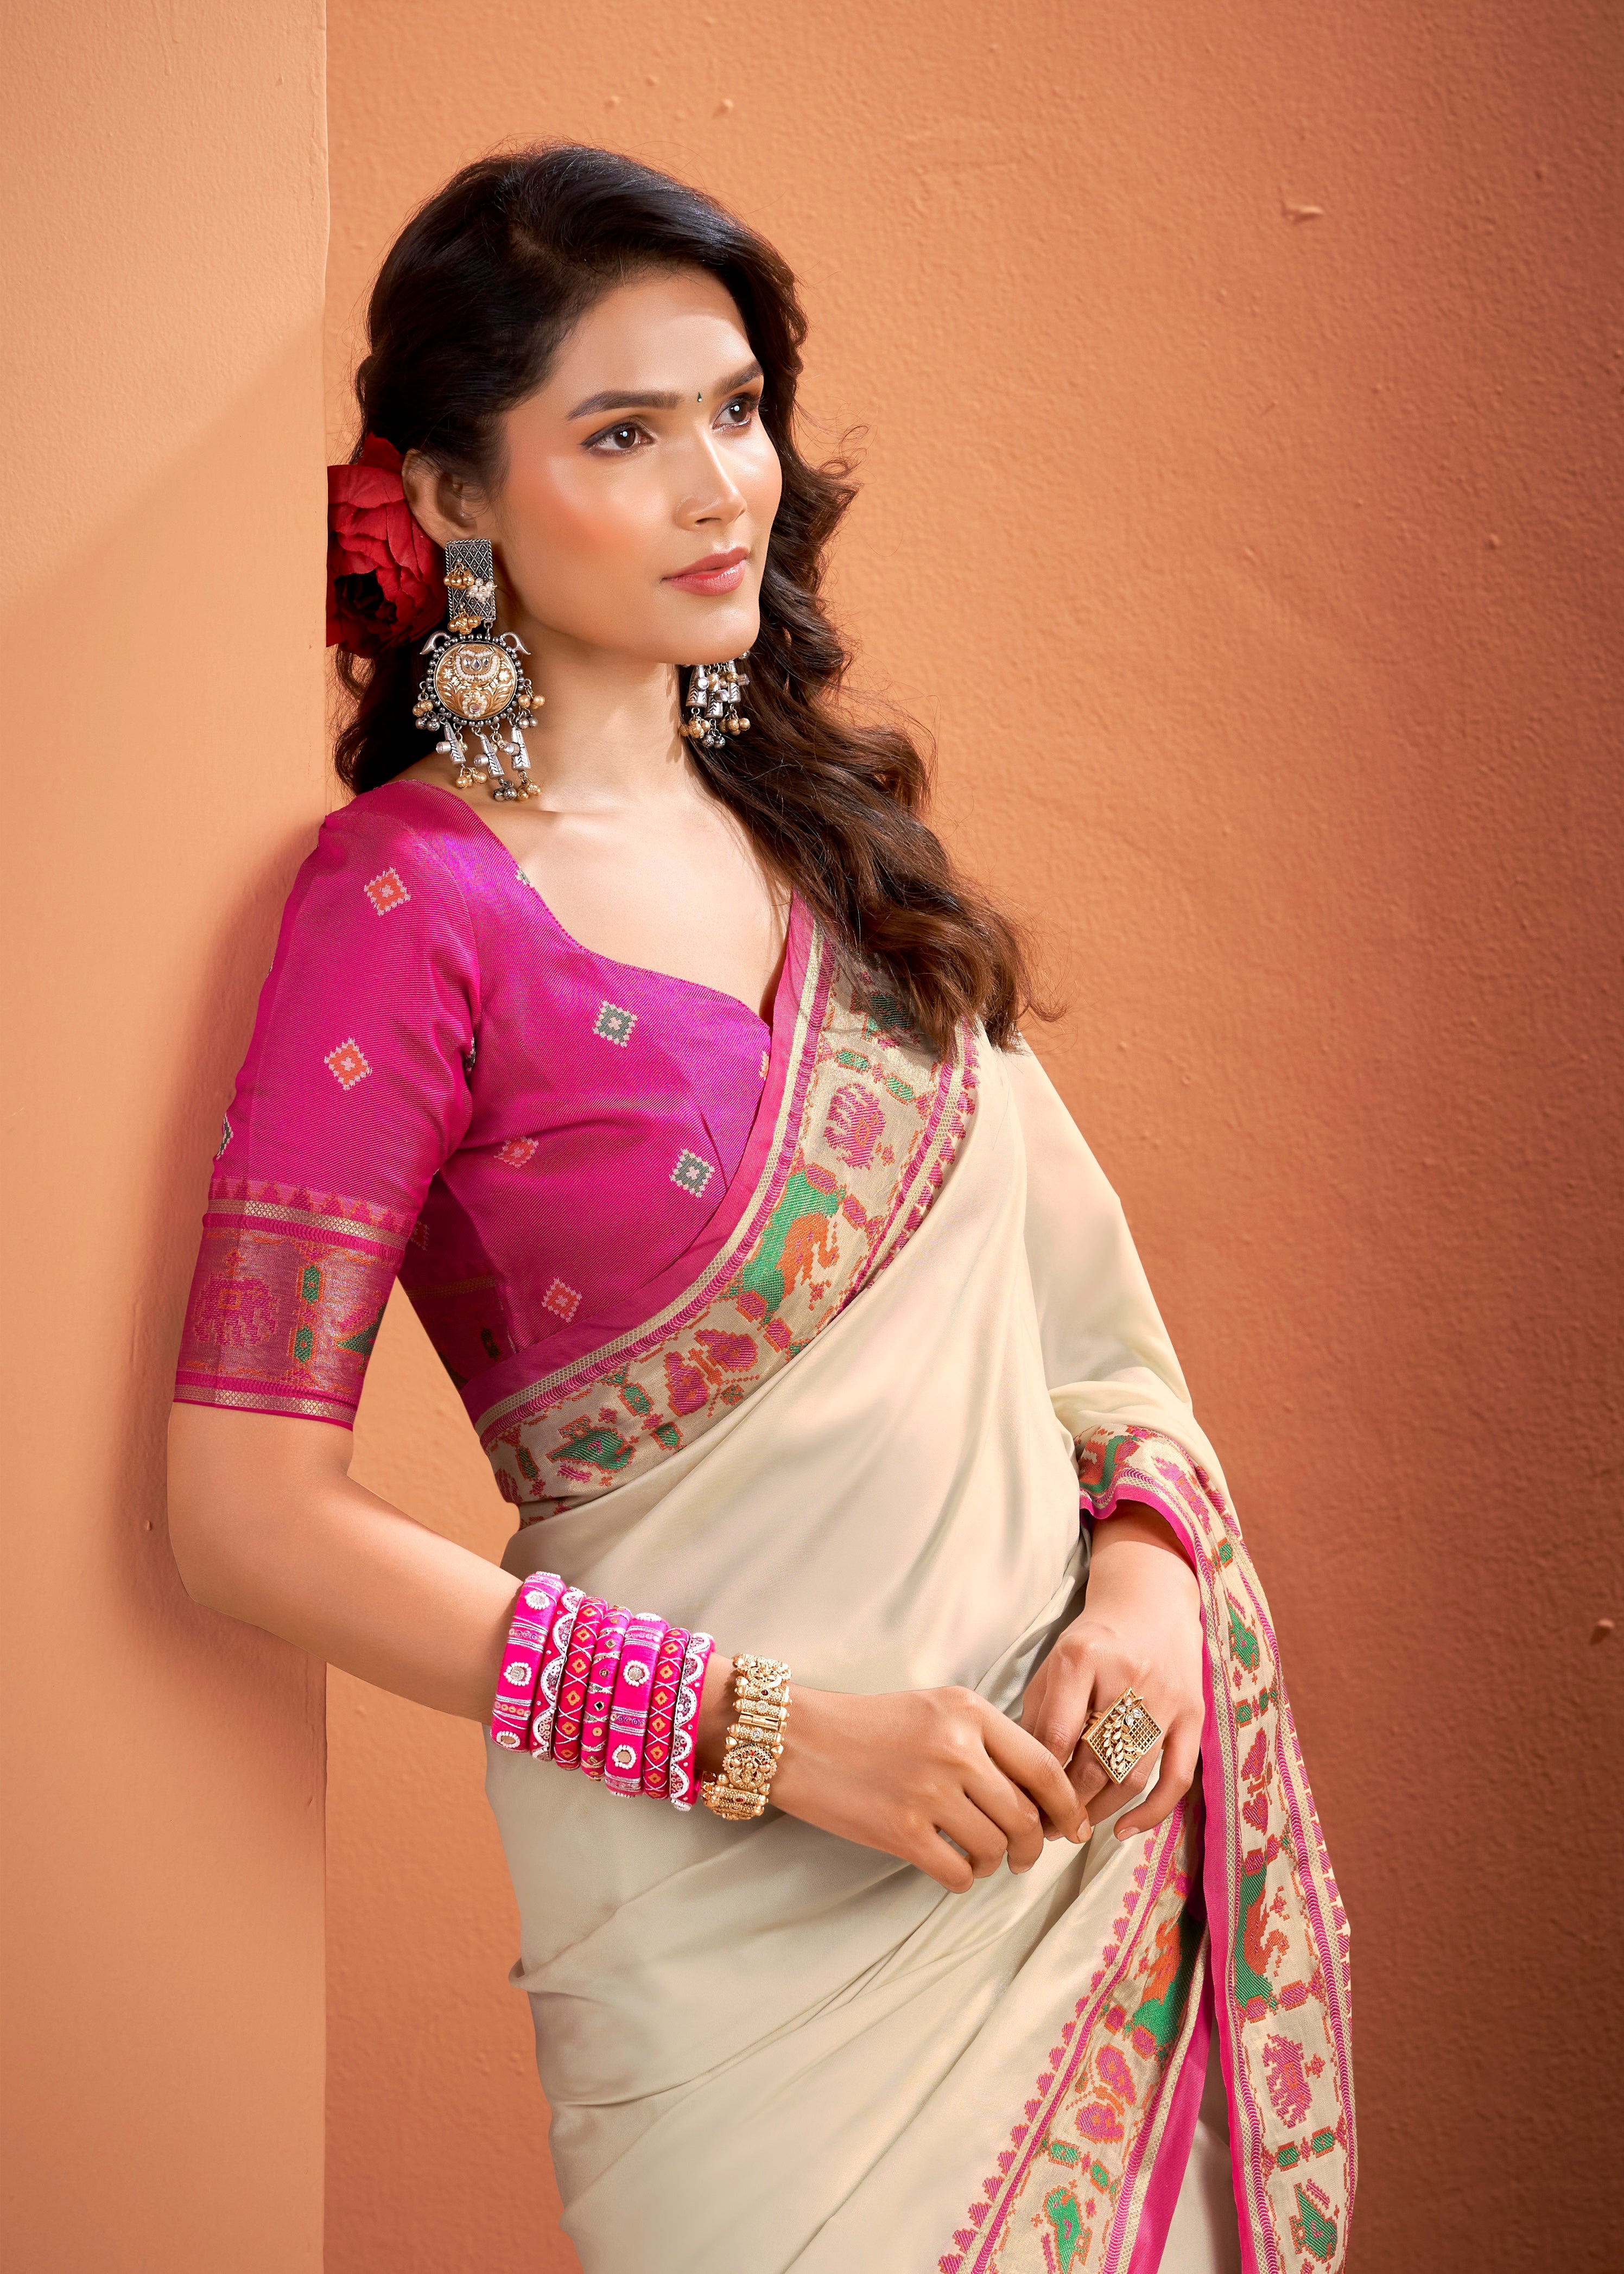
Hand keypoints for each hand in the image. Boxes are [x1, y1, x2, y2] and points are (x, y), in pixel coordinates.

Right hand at [705, 1673, 1089, 1893]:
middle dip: (1034, 1846)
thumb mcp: (933, 1710)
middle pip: (1026, 1815)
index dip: (1067, 1806)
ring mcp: (929, 1791)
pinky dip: (963, 1879)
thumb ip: (984, 1742)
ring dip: (995, 1864)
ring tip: (980, 1859)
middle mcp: (956, 1748)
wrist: (797, 1738)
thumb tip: (1037, 1796)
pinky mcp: (901, 1830)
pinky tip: (952, 1868)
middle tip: (1025, 1857)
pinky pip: (957, 1872)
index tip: (1072, 1828)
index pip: (1045, 1766)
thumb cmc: (866, 1724)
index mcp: (969, 1711)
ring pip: (996, 1848)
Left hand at [1020, 1502, 1203, 1840]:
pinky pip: (1176, 1777)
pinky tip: (1125, 1831)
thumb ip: (1038, 1717)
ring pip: (1131, 1776)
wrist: (1151, 1603)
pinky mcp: (1193, 1716)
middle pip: (1094, 1762)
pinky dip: (1152, 1813)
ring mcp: (1165, 1698)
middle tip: (1046, 1828)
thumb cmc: (1094, 1641)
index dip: (1036, 1779)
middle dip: (1066, 1805)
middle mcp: (1126, 1677)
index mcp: (1081, 1657)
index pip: (1055, 1735)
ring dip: (1100, 1812)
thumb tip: (1021, 1780)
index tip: (1022, 1805)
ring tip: (1075, 1828)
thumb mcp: (1055, 1666)